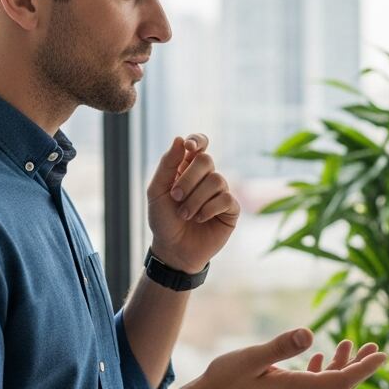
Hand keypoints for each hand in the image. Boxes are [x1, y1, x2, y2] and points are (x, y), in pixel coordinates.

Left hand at [147, 134, 239, 271]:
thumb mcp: (157, 191)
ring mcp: (220, 192)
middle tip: (175, 196)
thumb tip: (180, 138)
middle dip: (189, 179)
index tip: (189, 147)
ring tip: (185, 214)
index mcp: (187, 168)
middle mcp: (206, 177)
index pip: (200, 144)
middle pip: (206, 160)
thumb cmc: (163, 220)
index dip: (197, 141)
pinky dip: (209, 209)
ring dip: (195, 199)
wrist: (173, 249)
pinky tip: (199, 219)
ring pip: (216, 180)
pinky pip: (226, 199)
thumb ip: (167, 164)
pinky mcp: (231, 209)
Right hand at [185, 328, 385, 388]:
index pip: (342, 381)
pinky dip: (323, 371)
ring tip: (351, 343)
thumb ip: (280, 346)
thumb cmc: (224, 381)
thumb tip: (310, 333)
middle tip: (376, 347)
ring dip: (342, 366)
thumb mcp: (251, 358)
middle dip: (360, 366)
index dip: (365, 368)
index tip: (383, 354)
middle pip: (340, 386)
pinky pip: (313, 387)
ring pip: (328, 386)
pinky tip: (320, 356)